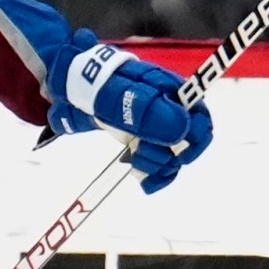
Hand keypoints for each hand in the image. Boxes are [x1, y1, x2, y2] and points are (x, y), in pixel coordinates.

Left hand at [46, 40, 214, 194]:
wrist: (69, 87)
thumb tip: (182, 128)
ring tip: (135, 163)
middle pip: (191, 138)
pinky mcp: (147, 138)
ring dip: (160, 164)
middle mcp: (169, 106)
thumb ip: (144, 109)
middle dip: (171, 154)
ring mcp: (158, 124)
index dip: (194, 137)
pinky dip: (157, 175)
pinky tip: (146, 182)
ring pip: (176, 152)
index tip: (177, 153)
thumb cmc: (91, 87)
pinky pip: (163, 161)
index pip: (199, 114)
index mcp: (167, 88)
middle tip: (142, 156)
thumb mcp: (112, 96)